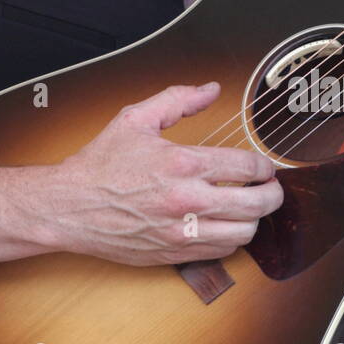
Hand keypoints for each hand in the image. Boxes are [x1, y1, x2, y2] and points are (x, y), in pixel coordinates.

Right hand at [43, 82, 283, 265]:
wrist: (70, 206)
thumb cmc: (101, 164)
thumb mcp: (135, 119)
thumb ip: (178, 99)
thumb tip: (212, 89)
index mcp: (181, 163)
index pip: (247, 166)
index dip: (265, 165)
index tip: (264, 165)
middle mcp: (186, 200)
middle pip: (256, 204)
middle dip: (273, 193)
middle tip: (271, 187)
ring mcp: (181, 232)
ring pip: (244, 233)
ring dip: (254, 219)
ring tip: (249, 207)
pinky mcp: (174, 253)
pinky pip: (222, 251)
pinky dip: (232, 238)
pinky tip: (225, 224)